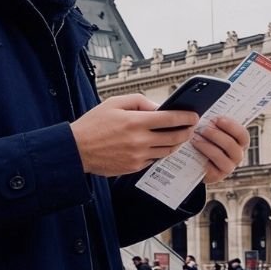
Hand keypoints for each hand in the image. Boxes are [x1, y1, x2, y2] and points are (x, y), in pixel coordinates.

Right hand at [71, 94, 197, 176]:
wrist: (76, 150)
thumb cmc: (94, 124)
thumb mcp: (114, 103)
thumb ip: (139, 101)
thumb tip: (159, 107)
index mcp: (135, 121)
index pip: (170, 119)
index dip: (186, 117)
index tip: (194, 116)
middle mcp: (139, 140)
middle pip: (174, 138)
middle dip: (186, 132)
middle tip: (190, 128)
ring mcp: (137, 156)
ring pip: (167, 151)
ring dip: (176, 144)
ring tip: (177, 137)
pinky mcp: (133, 168)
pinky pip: (153, 160)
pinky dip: (159, 153)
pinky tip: (159, 146)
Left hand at [191, 116, 248, 184]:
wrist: (197, 163)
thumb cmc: (208, 141)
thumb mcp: (214, 130)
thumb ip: (216, 123)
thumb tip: (209, 112)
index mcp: (240, 143)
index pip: (242, 135)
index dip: (231, 126)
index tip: (217, 119)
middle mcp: (237, 155)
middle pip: (231, 145)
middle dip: (215, 135)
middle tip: (202, 128)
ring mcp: (228, 167)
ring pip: (220, 156)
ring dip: (207, 145)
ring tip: (195, 138)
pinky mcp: (217, 176)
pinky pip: (211, 167)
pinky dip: (202, 157)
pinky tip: (194, 149)